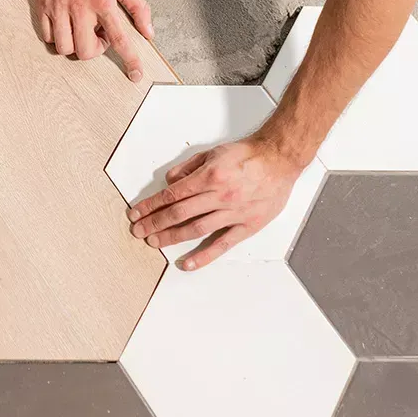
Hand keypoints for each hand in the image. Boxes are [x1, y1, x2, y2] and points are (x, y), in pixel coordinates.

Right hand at [34, 0, 152, 81]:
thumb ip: (138, 8)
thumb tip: (149, 32)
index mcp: (102, 2)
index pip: (119, 39)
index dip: (129, 60)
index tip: (135, 75)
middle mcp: (80, 8)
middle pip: (85, 51)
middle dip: (93, 50)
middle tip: (96, 35)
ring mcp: (59, 9)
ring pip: (65, 48)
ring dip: (74, 45)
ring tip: (79, 30)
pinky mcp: (43, 8)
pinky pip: (48, 38)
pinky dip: (57, 38)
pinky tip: (64, 26)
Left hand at [127, 132, 304, 269]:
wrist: (281, 158)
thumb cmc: (249, 154)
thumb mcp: (214, 153)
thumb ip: (189, 167)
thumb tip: (170, 181)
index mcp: (209, 177)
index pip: (172, 195)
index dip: (151, 206)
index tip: (136, 213)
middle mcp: (219, 196)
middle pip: (178, 213)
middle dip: (154, 223)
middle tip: (138, 231)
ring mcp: (233, 213)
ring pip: (195, 229)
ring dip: (171, 237)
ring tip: (154, 242)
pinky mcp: (247, 225)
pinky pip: (222, 244)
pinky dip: (204, 256)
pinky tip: (187, 263)